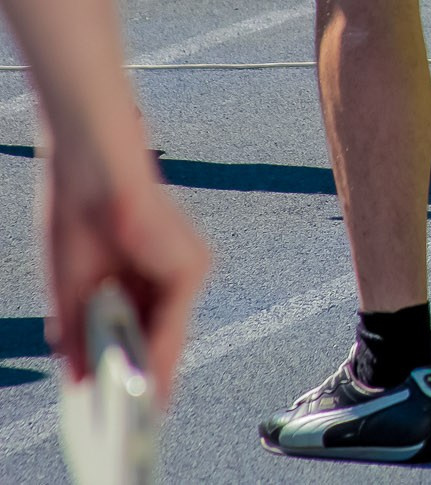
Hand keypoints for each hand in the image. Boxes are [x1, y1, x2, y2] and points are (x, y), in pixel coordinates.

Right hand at [44, 139, 209, 408]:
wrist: (89, 174)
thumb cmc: (76, 220)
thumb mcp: (72, 291)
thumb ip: (80, 337)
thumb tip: (83, 383)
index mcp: (146, 275)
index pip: (145, 331)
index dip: (135, 369)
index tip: (129, 408)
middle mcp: (174, 274)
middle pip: (161, 338)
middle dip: (146, 380)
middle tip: (139, 424)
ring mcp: (186, 270)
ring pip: (169, 336)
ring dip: (153, 376)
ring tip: (141, 418)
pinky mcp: (189, 268)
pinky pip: (172, 323)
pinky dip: (158, 357)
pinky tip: (146, 388)